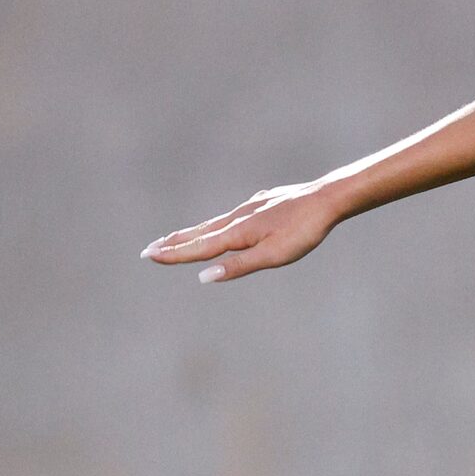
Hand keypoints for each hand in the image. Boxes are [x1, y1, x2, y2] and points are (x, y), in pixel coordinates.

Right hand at [142, 183, 341, 283]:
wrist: (326, 199)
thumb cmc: (303, 231)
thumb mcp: (273, 255)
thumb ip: (238, 266)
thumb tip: (203, 277)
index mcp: (237, 233)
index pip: (199, 248)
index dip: (174, 254)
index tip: (149, 256)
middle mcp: (238, 218)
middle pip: (200, 233)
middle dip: (174, 242)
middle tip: (149, 248)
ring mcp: (250, 208)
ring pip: (215, 223)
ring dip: (193, 232)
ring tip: (176, 237)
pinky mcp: (263, 203)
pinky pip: (233, 216)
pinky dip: (218, 223)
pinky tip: (225, 223)